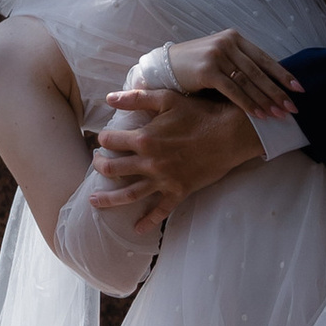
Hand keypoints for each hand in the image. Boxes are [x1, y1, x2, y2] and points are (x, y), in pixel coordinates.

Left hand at [92, 87, 260, 230]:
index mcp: (144, 138)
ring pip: (129, 194)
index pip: (110, 141)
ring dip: (109, 199)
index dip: (103, 139)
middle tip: (95, 165)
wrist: (230, 134)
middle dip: (100, 167)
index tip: (103, 139)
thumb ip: (137, 98)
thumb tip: (109, 97)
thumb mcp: (167, 99)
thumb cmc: (200, 114)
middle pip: (113, 169)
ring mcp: (164, 180)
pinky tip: (137, 228)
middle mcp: (150, 162)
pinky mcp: (179, 191)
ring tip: (94, 201)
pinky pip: (160, 211)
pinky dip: (148, 221)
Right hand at [161, 28, 302, 119]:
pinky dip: (248, 104)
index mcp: (234, 38)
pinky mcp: (207, 70)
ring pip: (248, 82)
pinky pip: (233, 90)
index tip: (299, 89)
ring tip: (278, 114)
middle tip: (292, 108)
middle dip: (278, 91)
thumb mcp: (219, 57)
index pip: (264, 58)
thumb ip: (240, 63)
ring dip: (265, 100)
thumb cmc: (194, 65)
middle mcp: (227, 43)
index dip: (282, 74)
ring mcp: (217, 55)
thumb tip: (268, 83)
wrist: (163, 66)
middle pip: (259, 71)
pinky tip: (258, 115)